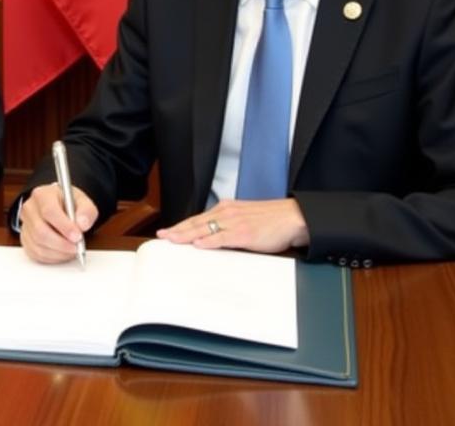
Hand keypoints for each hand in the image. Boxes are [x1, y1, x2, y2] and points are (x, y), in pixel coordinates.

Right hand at [19, 183, 97, 263]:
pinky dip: (52, 257)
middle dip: (62, 244)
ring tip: (72, 249)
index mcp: (42, 194)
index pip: (49, 211)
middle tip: (77, 247)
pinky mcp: (26, 239)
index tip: (77, 236)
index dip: (64, 226)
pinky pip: (36, 253)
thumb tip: (82, 224)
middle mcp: (30, 209)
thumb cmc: (69, 204)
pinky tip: (63, 252)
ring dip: (58, 252)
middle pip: (41, 231)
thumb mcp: (83, 202)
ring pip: (38, 245)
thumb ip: (86, 211)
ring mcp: (25, 225)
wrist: (59, 207)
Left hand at [158, 198, 308, 253]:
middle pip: (196, 223)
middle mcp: (226, 213)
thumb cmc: (272, 220)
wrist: (292, 217)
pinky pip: (221, 238)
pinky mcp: (244, 233)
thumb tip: (214, 237)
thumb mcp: (245, 218)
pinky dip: (208, 241)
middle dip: (177, 230)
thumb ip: (229, 225)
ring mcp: (234, 222)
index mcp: (226, 208)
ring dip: (186, 235)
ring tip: (171, 240)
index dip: (182, 225)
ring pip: (204, 229)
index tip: (169, 231)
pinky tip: (197, 245)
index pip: (198, 218)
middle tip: (161, 236)